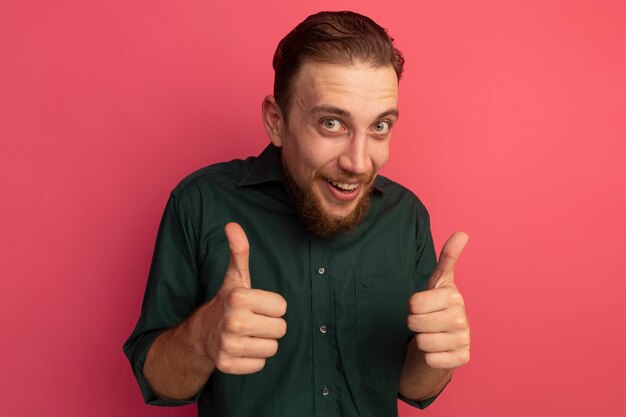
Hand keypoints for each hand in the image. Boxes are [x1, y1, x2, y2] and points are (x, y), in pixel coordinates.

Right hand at [192, 222, 286, 373]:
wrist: (202, 333)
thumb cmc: (227, 302)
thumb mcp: (236, 277)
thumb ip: (239, 252)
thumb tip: (232, 225)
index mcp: (239, 297)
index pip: (282, 307)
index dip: (271, 306)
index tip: (255, 305)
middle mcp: (233, 322)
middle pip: (281, 329)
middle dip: (270, 325)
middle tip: (252, 320)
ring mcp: (228, 345)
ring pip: (273, 348)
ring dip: (263, 343)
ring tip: (247, 334)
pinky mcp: (228, 366)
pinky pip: (260, 365)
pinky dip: (253, 359)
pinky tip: (241, 349)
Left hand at [407, 232, 469, 368]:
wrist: (443, 339)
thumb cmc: (436, 307)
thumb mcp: (438, 282)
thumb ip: (448, 257)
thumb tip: (463, 232)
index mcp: (454, 296)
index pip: (413, 303)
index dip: (412, 306)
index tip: (423, 305)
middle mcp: (462, 318)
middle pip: (415, 322)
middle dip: (414, 323)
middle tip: (425, 321)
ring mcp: (464, 340)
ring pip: (422, 342)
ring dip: (421, 340)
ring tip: (431, 334)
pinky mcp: (462, 359)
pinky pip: (432, 359)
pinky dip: (429, 356)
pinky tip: (438, 350)